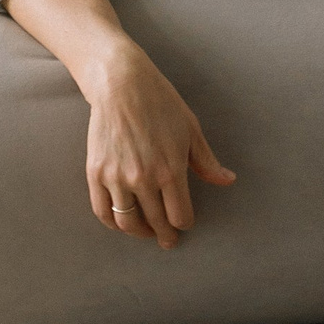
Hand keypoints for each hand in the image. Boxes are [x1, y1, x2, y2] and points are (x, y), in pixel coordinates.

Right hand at [83, 41, 236, 248]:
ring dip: (140, 233)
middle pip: (156, 223)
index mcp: (171, 170)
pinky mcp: (96, 173)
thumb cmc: (161, 103)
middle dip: (165, 235)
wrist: (122, 84)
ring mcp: (116, 177)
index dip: (184, 223)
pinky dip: (112, 223)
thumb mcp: (191, 130)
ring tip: (147, 232)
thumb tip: (227, 181)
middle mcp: (143, 179)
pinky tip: (122, 222)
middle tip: (168, 239)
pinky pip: (102, 211)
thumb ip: (207, 162)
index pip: (180, 216)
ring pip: (128, 223)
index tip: (184, 223)